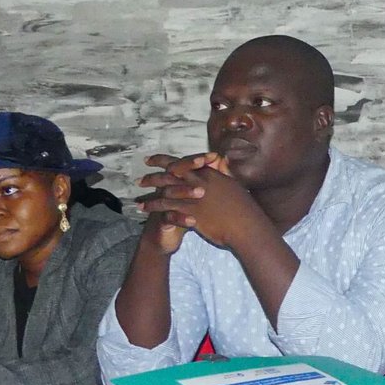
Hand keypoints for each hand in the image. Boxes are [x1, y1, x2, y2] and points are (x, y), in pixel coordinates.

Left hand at [137, 154, 264, 251]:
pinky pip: (165, 205)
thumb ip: (225, 171)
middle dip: (154, 170)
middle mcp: (198, 181)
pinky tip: (142, 208)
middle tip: (142, 171)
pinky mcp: (189, 210)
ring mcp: (193, 196)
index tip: (155, 159)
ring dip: (150, 187)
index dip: (168, 159)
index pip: (184, 162)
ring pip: (165, 187)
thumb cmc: (244, 208)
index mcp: (209, 174)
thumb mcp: (235, 184)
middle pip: (171, 171)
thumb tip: (223, 159)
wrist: (246, 225)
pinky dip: (152, 205)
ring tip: (139, 190)